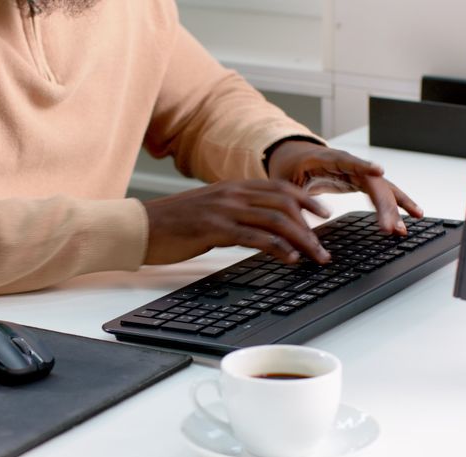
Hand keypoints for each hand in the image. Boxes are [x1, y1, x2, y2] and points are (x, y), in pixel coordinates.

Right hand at [142, 180, 331, 264]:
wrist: (140, 227)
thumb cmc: (171, 224)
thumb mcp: (208, 211)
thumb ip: (234, 213)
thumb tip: (259, 226)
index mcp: (232, 187)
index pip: (279, 188)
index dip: (306, 199)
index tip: (325, 212)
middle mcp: (232, 193)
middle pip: (284, 203)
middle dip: (310, 225)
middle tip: (325, 246)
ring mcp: (224, 209)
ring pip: (275, 219)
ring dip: (301, 240)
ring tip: (315, 256)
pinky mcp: (214, 228)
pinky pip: (254, 237)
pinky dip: (278, 248)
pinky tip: (290, 259)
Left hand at [266, 140, 423, 234]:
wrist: (294, 155)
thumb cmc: (289, 166)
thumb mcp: (284, 183)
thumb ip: (291, 202)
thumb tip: (297, 229)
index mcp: (326, 158)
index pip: (347, 161)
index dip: (363, 166)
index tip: (379, 172)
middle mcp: (348, 163)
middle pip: (372, 182)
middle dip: (384, 205)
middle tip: (390, 228)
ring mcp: (358, 171)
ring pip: (382, 188)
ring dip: (394, 208)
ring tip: (403, 229)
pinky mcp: (362, 181)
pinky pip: (383, 192)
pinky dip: (398, 203)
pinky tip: (415, 214)